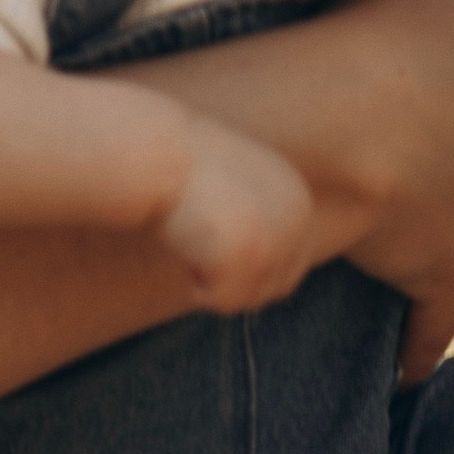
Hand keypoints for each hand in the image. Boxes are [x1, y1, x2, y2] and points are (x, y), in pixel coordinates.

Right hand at [158, 124, 315, 310]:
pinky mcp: (251, 255)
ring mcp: (278, 238)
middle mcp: (297, 218)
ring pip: (249, 299)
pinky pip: (225, 302)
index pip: (292, 264)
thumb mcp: (233, 185)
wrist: (155, 152)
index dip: (255, 275)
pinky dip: (198, 289)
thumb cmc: (177, 168)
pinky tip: (182, 255)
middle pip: (274, 288)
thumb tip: (252, 271)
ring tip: (188, 248)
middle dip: (235, 283)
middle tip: (196, 262)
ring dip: (214, 284)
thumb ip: (254, 219)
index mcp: (296, 198)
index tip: (219, 271)